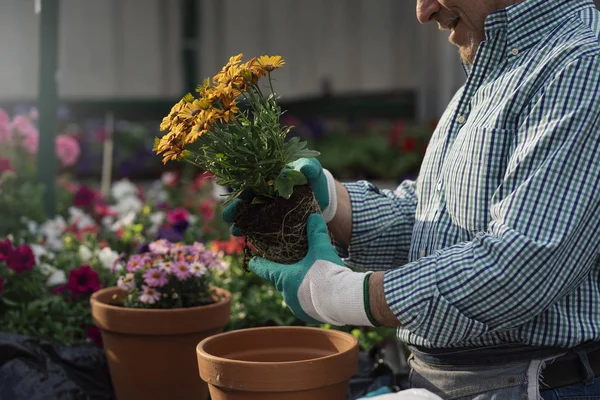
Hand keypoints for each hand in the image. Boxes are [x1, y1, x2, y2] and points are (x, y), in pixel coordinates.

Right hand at [221, 158, 337, 235]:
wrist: (325, 200)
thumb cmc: (315, 181)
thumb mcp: (313, 171)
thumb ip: (309, 167)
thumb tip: (303, 168)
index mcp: (270, 179)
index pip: (251, 184)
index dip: (242, 191)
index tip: (236, 198)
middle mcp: (265, 194)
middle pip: (245, 201)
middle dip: (235, 209)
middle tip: (228, 216)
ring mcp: (268, 209)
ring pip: (248, 216)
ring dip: (239, 222)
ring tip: (235, 230)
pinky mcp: (274, 223)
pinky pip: (259, 228)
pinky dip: (251, 232)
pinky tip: (245, 238)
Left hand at [249, 213, 375, 325]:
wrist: (343, 300)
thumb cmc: (328, 273)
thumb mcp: (321, 249)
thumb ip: (316, 232)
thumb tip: (313, 216)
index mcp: (284, 278)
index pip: (264, 269)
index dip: (259, 263)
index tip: (254, 260)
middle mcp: (286, 295)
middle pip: (281, 282)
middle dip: (286, 274)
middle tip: (292, 266)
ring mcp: (297, 308)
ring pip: (294, 294)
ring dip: (299, 287)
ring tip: (310, 280)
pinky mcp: (309, 317)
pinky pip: (305, 305)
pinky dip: (309, 298)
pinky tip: (319, 293)